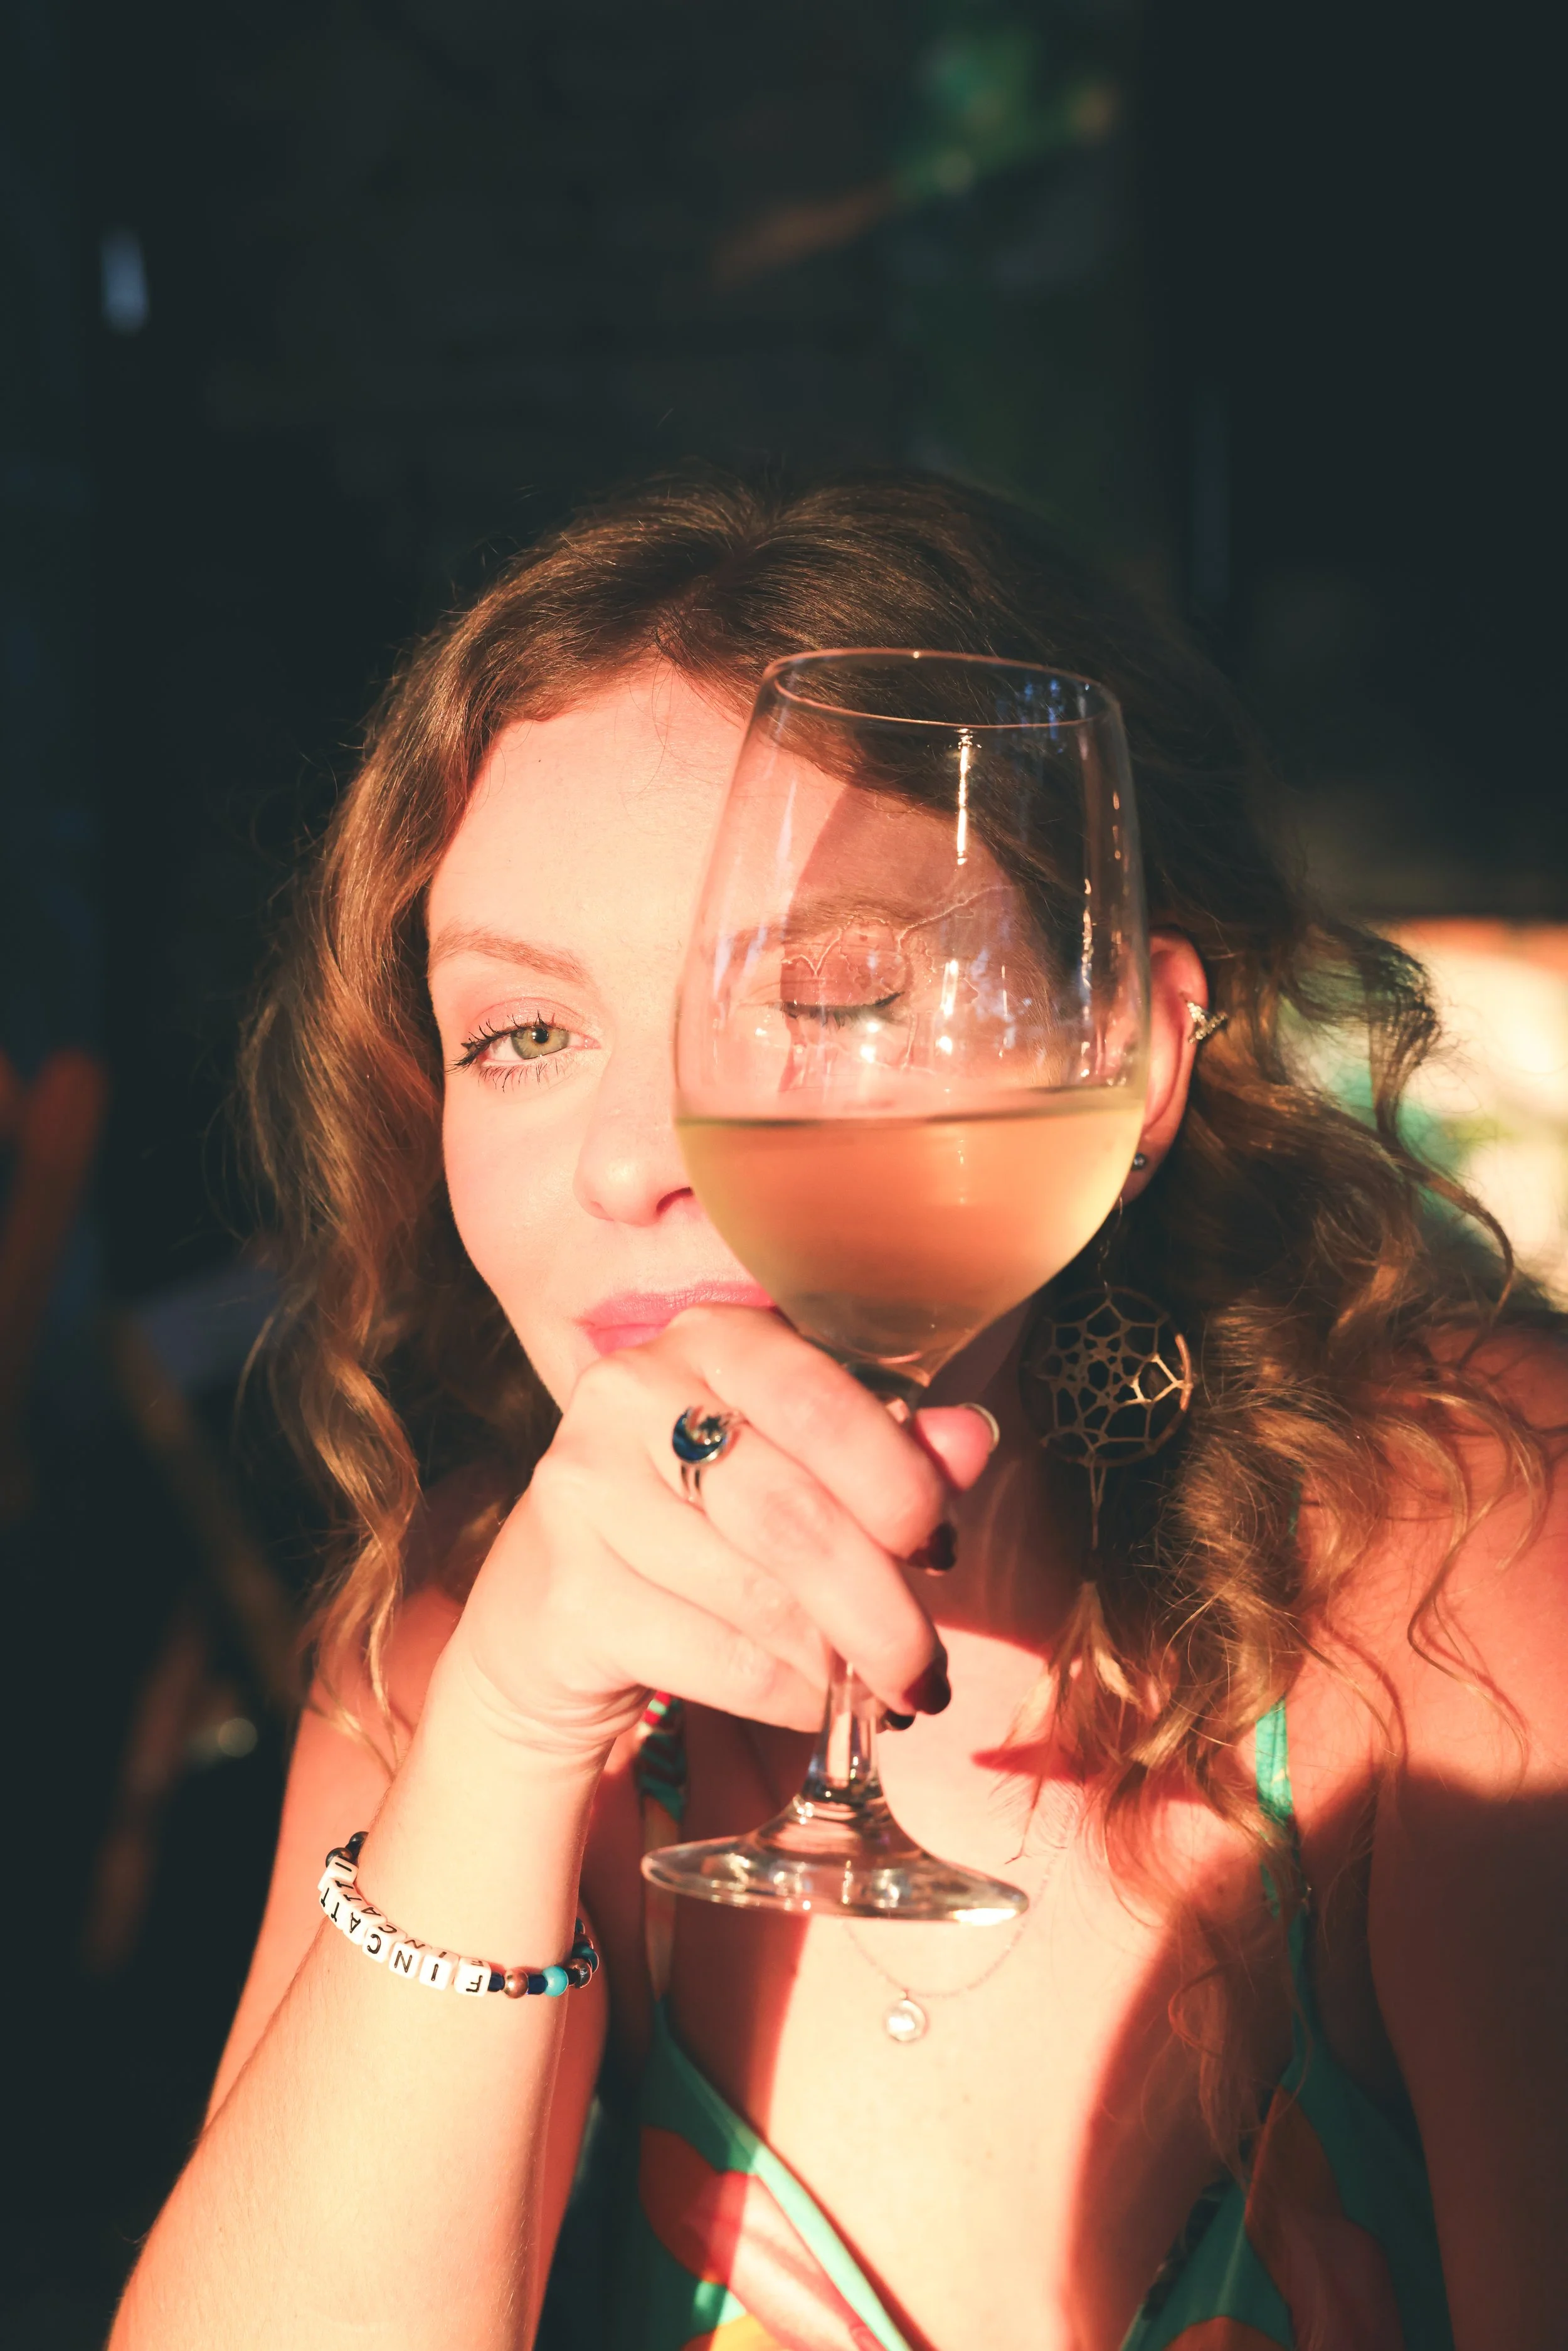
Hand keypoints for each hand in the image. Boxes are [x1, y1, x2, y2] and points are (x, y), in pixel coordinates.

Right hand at [444, 1305, 996, 1763]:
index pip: (819, 1401)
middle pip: (793, 1516)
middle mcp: (631, 1394)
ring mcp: (586, 1492)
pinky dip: (787, 1696)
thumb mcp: (795, 1465)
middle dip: (882, 1610)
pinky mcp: (569, 1593)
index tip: (942, 1553)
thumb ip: (885, 1450)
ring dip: (841, 1664)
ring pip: (760, 1599)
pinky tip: (813, 1706)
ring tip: (884, 1693)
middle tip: (929, 1673)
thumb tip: (974, 1439)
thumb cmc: (704, 1519)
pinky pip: (719, 1659)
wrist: (556, 1605)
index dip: (898, 1484)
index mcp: (707, 1340)